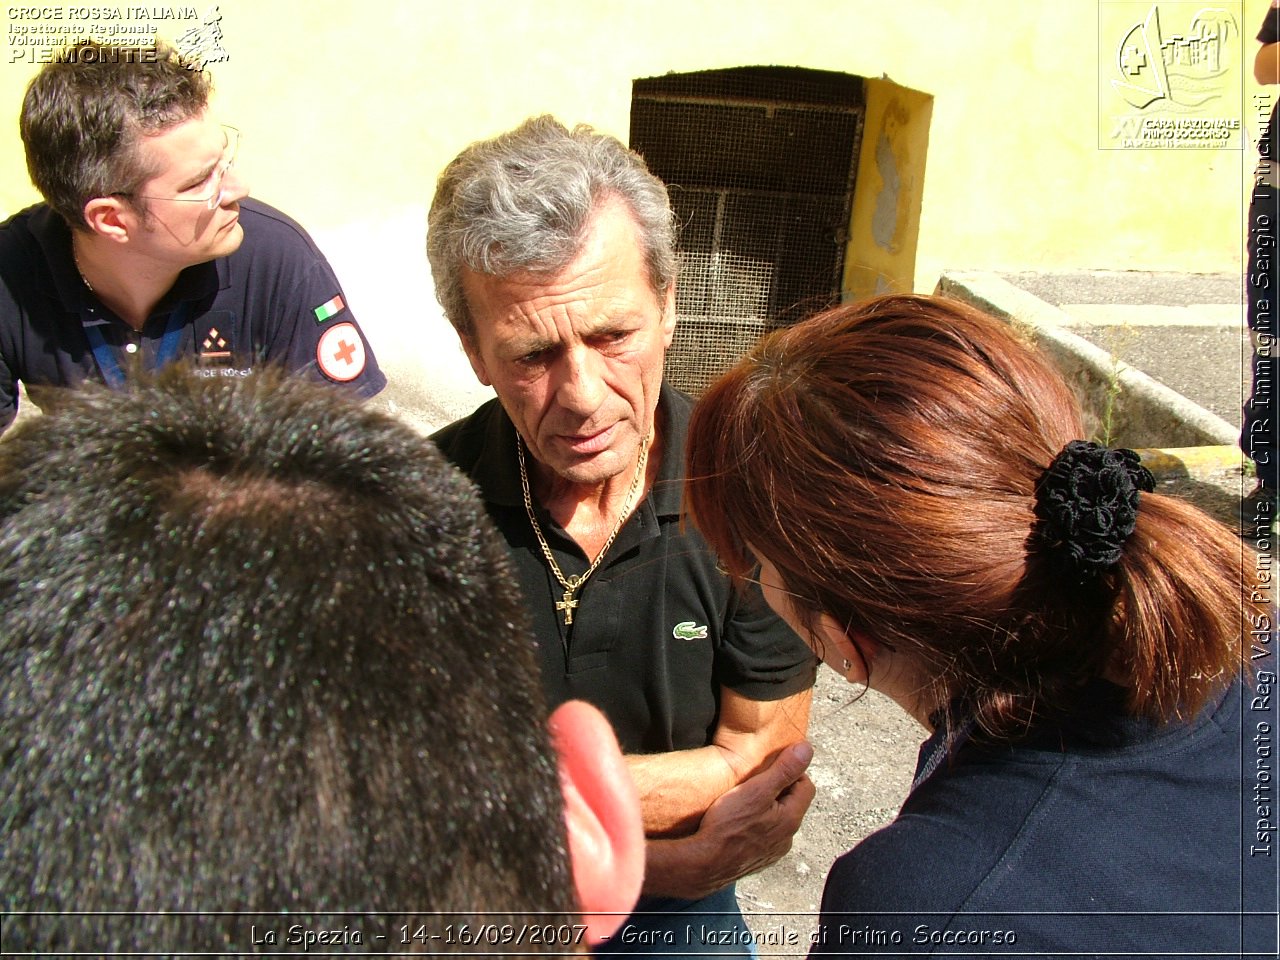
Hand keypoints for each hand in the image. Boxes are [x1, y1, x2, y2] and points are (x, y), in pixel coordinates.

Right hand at [643, 741, 815, 899]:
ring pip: (778, 820)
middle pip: (793, 803)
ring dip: (767, 808)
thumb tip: (806, 750)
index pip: (806, 785)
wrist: (705, 863)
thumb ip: (784, 769)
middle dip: (778, 789)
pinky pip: (765, 835)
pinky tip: (738, 822)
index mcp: (791, 818)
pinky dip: (756, 825)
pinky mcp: (758, 859)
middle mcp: (787, 838)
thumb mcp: (756, 789)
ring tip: (744, 801)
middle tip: (755, 781)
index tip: (770, 767)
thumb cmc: (727, 825)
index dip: (791, 771)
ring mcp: (773, 851)